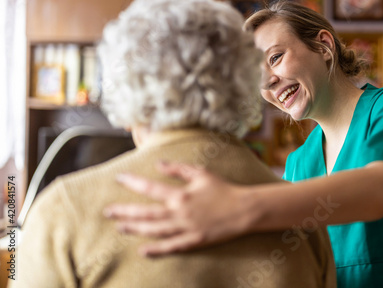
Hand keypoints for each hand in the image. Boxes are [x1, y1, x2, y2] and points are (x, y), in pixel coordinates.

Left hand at [104, 162, 255, 255]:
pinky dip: (156, 250)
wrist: (243, 209)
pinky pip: (171, 247)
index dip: (132, 183)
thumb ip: (178, 169)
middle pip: (146, 213)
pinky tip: (142, 250)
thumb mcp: (201, 173)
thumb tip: (158, 164)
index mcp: (181, 194)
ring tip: (120, 226)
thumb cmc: (223, 189)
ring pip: (154, 230)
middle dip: (125, 211)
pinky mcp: (193, 241)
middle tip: (108, 211)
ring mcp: (185, 229)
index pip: (150, 188)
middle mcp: (179, 212)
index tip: (119, 178)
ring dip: (135, 229)